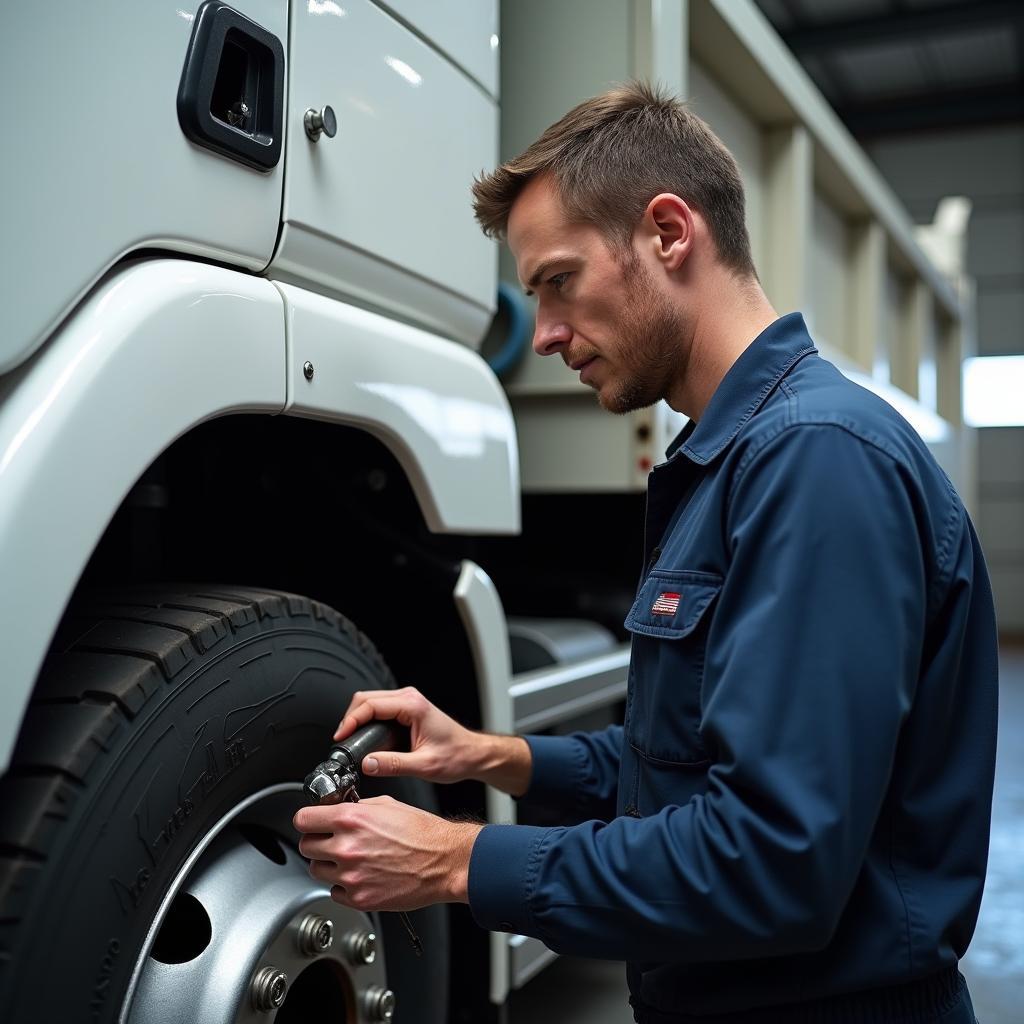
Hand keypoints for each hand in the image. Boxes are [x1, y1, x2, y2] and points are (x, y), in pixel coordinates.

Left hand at [293, 796, 482, 910]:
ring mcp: (351, 875)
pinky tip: (361, 875)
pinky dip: (343, 885)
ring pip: (316, 870)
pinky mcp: (358, 899)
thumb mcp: (387, 805)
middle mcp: (347, 847)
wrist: (443, 861)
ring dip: (328, 864)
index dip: (308, 820)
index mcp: (351, 819)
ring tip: (350, 859)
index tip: (312, 823)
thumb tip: (338, 811)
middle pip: (306, 846)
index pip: (303, 819)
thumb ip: (356, 808)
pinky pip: (334, 891)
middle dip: (318, 842)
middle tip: (333, 841)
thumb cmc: (422, 832)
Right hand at [334, 686, 481, 783]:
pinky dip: (365, 719)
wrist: (472, 754)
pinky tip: (362, 736)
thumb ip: (394, 765)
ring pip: (370, 701)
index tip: (341, 738)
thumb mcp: (424, 766)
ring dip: (356, 718)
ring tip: (349, 740)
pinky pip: (378, 708)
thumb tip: (368, 764)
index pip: (371, 705)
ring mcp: (407, 702)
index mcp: (413, 706)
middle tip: (341, 741)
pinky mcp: (406, 709)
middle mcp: (409, 698)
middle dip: (349, 718)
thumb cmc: (456, 756)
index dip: (351, 721)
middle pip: (366, 698)